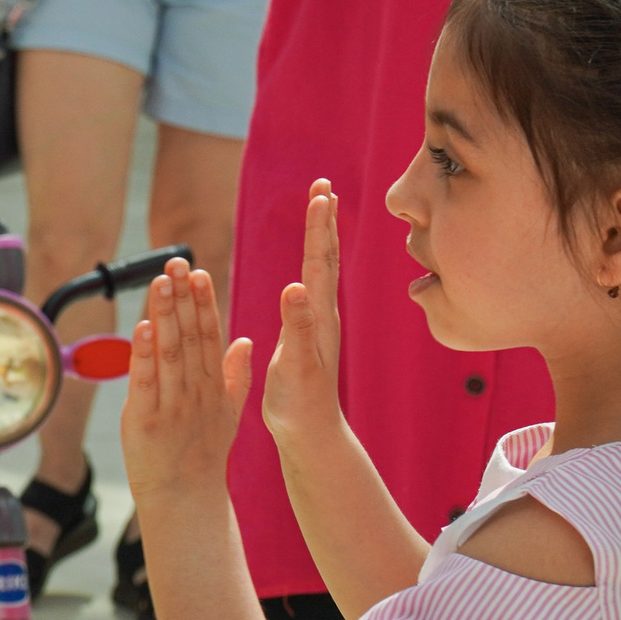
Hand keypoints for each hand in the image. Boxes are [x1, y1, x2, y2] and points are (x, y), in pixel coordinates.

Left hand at [121, 258, 251, 503]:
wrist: (186, 498)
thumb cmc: (203, 454)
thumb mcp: (228, 413)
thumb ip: (237, 376)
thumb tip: (246, 340)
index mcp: (212, 385)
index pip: (209, 335)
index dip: (204, 302)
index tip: (198, 272)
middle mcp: (194, 390)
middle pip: (190, 335)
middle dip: (183, 297)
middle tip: (176, 262)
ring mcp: (171, 404)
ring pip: (169, 352)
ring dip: (165, 315)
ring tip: (161, 282)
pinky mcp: (145, 419)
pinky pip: (145, 382)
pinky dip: (143, 354)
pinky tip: (143, 327)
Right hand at [262, 181, 347, 448]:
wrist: (313, 433)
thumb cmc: (299, 405)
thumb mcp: (295, 366)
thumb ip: (296, 327)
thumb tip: (296, 287)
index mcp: (317, 317)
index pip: (318, 262)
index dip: (318, 227)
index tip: (321, 193)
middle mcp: (323, 314)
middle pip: (325, 257)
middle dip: (323, 220)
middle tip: (324, 186)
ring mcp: (319, 322)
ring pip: (321, 270)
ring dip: (320, 237)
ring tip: (320, 210)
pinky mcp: (310, 332)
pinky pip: (313, 286)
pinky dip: (311, 263)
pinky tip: (307, 262)